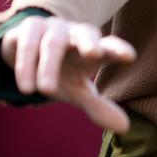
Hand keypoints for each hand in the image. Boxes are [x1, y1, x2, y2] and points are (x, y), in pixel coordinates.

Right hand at [1, 15, 135, 133]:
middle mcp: (74, 34)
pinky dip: (26, 65)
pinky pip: (28, 44)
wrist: (28, 49)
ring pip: (53, 44)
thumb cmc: (62, 70)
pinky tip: (26, 87)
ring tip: (46, 91)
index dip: (118, 51)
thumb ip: (98, 106)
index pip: (109, 47)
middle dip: (89, 43)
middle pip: (85, 34)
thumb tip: (125, 128)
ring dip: (49, 66)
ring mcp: (51, 29)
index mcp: (92, 48)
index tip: (130, 56)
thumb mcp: (78, 89)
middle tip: (94, 54)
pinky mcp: (28, 29)